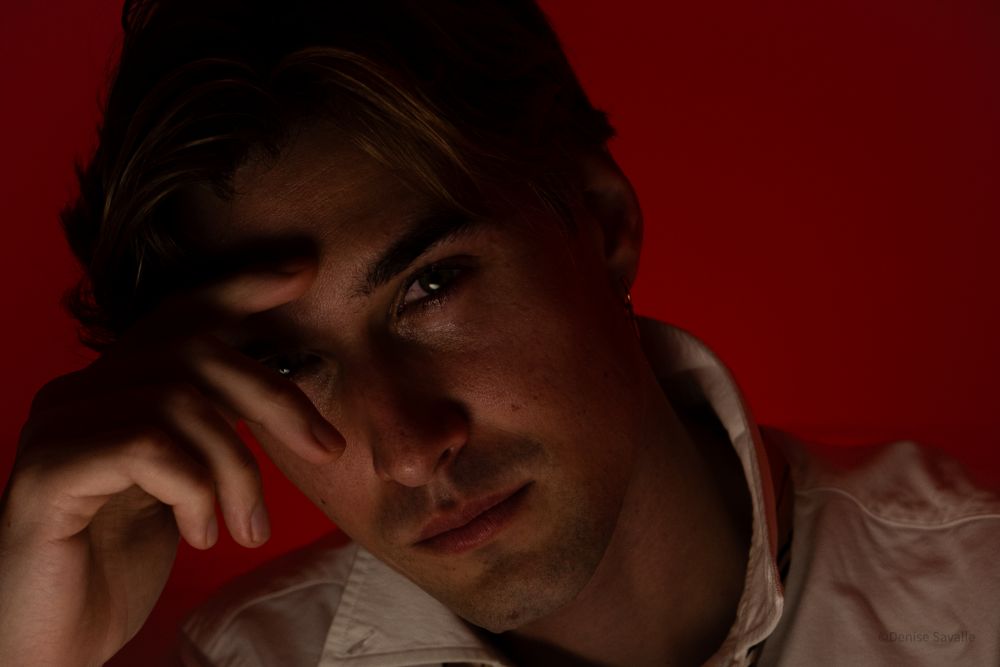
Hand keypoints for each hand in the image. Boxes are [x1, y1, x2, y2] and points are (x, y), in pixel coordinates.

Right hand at [0, 258, 342, 666]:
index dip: (240, 287)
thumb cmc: (119, 565)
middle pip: (195, 353)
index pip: (179, 317)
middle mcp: (80, 393)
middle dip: (276, 397)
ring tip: (247, 527)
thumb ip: (210, 435)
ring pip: (180, 402)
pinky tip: (202, 534)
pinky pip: (148, 446)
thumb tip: (286, 405)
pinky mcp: (48, 472)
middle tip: (327, 449)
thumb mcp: (183, 486)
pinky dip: (196, 489)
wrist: (54, 643)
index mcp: (115, 389)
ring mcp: (58, 428)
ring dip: (237, 469)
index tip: (300, 270)